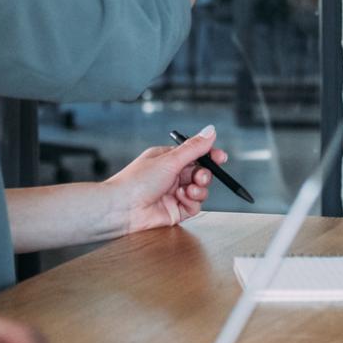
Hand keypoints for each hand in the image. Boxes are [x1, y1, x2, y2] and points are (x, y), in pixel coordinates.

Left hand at [106, 124, 228, 232]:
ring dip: (198, 189)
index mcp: (167, 159)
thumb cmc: (136, 182)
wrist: (122, 209)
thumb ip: (193, 148)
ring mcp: (173, 193)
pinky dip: (192, 202)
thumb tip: (210, 131)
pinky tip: (182, 198)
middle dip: (204, 174)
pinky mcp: (175, 211)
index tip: (221, 157)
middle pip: (200, 172)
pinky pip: (194, 206)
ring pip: (199, 190)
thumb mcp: (169, 160)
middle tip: (200, 176)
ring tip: (189, 189)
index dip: (209, 156)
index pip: (194, 154)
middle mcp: (171, 175)